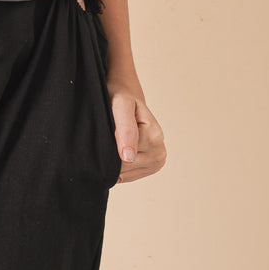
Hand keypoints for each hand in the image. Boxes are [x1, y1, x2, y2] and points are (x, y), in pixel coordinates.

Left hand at [105, 66, 165, 182]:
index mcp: (155, 137)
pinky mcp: (149, 167)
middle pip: (125, 169)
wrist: (125, 94)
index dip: (109, 147)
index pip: (124, 159)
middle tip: (108, 134)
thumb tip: (128, 157)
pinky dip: (117, 167)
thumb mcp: (121, 105)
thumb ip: (125, 129)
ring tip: (113, 140)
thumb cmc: (121, 96)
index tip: (108, 130)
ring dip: (113, 161)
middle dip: (110, 155)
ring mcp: (156, 162)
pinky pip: (126, 176)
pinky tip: (116, 150)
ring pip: (125, 174)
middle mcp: (160, 152)